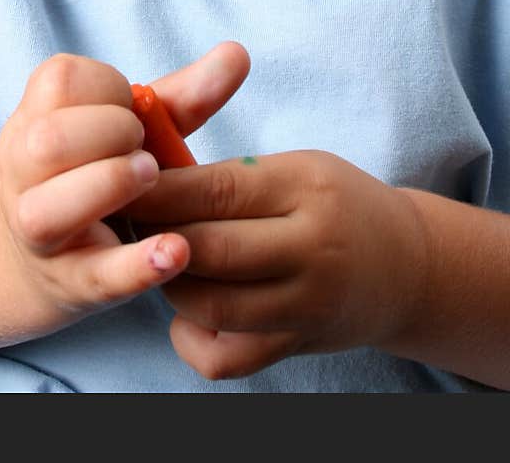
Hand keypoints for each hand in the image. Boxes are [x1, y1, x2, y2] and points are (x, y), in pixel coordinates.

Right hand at [0, 44, 249, 333]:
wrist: (45, 256)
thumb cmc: (97, 170)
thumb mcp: (133, 129)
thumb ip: (184, 94)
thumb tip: (237, 53)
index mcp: (35, 115)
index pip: (61, 81)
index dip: (108, 90)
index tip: (131, 112)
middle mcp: (23, 170)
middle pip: (48, 141)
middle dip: (108, 135)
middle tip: (146, 150)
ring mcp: (39, 231)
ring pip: (48, 210)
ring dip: (108, 186)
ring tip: (152, 179)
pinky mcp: (71, 282)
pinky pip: (97, 274)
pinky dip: (138, 264)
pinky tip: (177, 250)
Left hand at [128, 149, 428, 379]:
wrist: (404, 267)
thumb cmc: (332, 204)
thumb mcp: (292, 168)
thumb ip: (228, 177)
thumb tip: (146, 177)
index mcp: (304, 189)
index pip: (216, 191)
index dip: (160, 190)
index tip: (122, 181)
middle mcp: (310, 250)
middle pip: (209, 251)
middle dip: (155, 237)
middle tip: (125, 222)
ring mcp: (306, 306)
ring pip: (210, 306)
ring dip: (169, 283)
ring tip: (158, 259)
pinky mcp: (296, 348)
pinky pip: (225, 358)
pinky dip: (192, 337)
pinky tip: (190, 308)